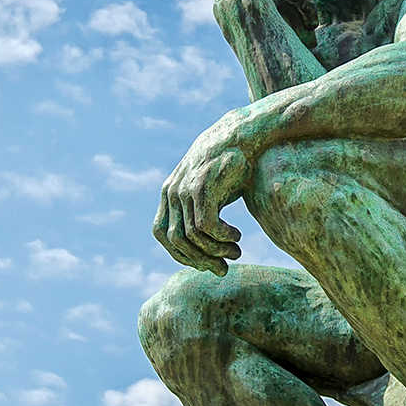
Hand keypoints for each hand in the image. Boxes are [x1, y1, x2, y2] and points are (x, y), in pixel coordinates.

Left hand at [153, 123, 248, 276]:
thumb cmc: (229, 167)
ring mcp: (185, 189)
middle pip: (175, 241)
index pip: (163, 234)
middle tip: (222, 269)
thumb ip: (199, 212)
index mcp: (169, 193)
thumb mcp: (209, 191)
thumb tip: (203, 245)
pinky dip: (222, 237)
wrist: (242, 135)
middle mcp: (172, 192)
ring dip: (216, 250)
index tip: (204, 262)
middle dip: (199, 260)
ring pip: (192, 237)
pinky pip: (206, 226)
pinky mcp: (202, 188)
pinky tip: (237, 236)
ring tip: (236, 252)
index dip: (181, 253)